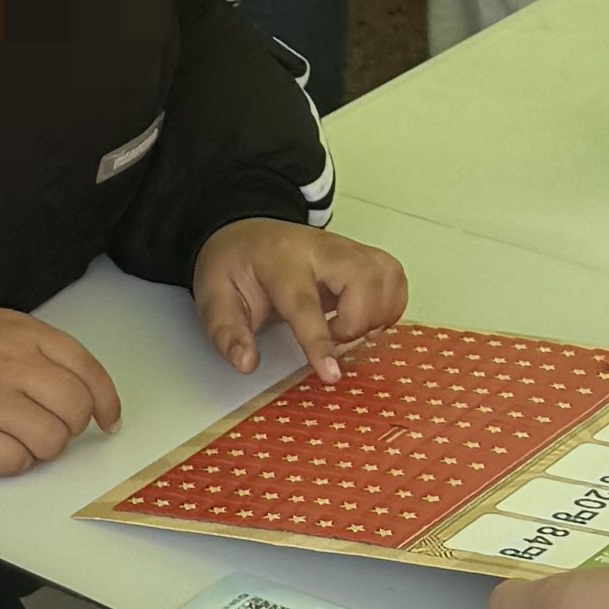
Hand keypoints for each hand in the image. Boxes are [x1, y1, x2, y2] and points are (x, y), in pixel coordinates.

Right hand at [0, 297, 125, 474]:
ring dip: (44, 447)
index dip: (106, 402)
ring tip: (21, 437)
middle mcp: (12, 366)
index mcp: (25, 334)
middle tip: (53, 427)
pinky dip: (14, 462)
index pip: (88, 371)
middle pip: (74, 410)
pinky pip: (13, 463)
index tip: (108, 420)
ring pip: (50, 441)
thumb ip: (39, 348)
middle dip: (72, 427)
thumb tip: (79, 387)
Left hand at [193, 218, 409, 378]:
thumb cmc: (235, 267)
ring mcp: (348, 248)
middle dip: (355, 324)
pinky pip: (395, 278)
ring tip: (346, 327)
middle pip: (363, 281)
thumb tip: (247, 363)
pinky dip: (390, 305)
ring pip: (387, 277)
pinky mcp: (365, 255)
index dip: (320, 341)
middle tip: (332, 336)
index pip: (305, 302)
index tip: (331, 374)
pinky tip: (366, 317)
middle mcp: (322, 248)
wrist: (248, 234)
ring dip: (376, 315)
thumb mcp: (213, 298)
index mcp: (280, 260)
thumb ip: (227, 333)